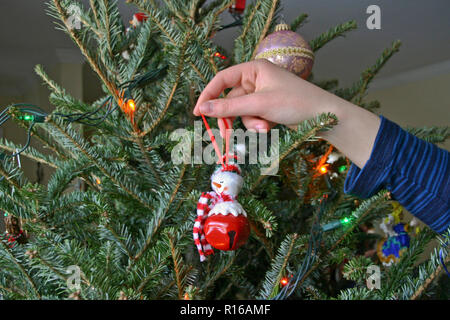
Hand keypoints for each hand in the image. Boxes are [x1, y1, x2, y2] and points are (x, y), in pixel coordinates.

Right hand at [193, 59, 337, 133]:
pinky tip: (269, 127)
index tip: (197, 112)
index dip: (208, 95)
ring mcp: (262, 94)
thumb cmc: (294, 102)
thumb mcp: (259, 105)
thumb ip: (228, 108)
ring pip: (242, 112)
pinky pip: (252, 117)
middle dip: (232, 117)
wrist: (323, 115)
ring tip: (264, 128)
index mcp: (253, 69)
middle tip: (226, 133)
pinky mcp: (267, 107)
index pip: (222, 79)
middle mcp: (256, 79)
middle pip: (231, 100)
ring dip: (249, 123)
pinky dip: (257, 125)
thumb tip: (202, 108)